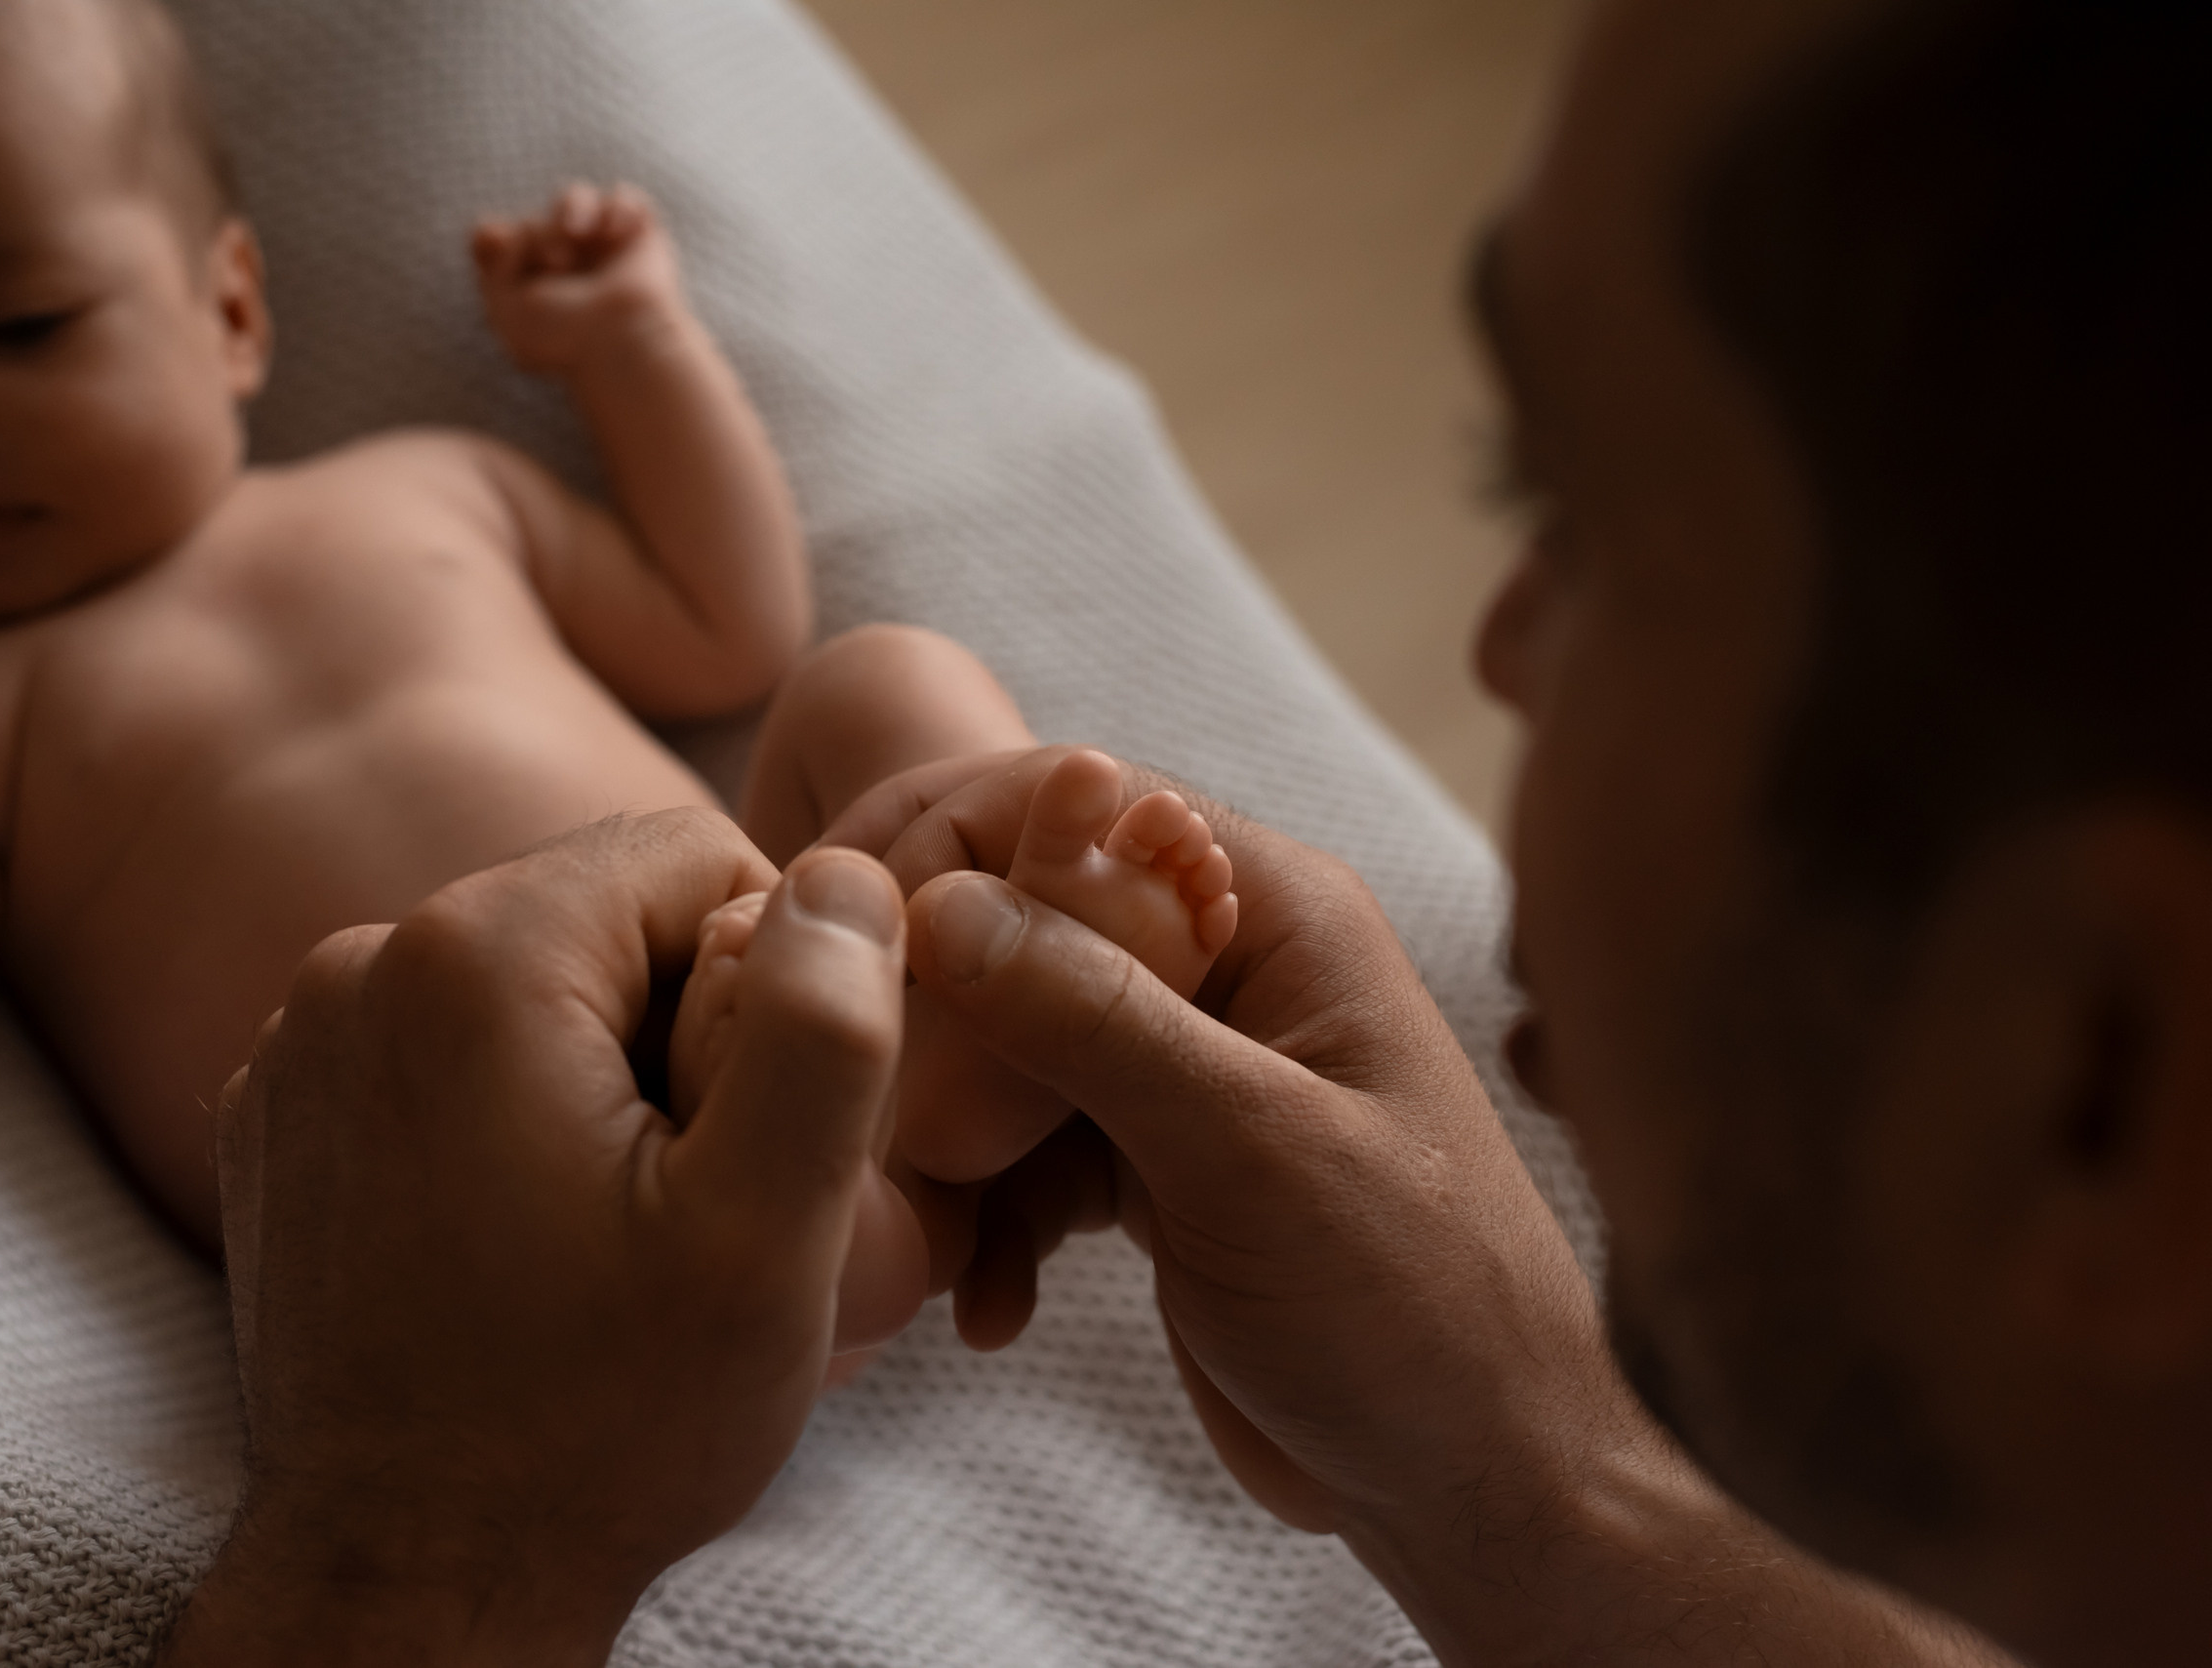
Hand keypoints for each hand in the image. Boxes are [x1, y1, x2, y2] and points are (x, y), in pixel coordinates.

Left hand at [163, 811, 907, 1664]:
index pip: (696, 854)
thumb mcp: (770, 1236)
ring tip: (605, 1231)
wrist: (410, 1581)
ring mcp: (299, 1046)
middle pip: (606, 914)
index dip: (772, 981)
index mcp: (474, 956)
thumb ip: (824, 1027)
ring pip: (530, 980)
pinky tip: (522, 1240)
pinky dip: (504, 1112)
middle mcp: (356, 967)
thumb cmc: (601, 1422)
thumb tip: (845, 877)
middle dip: (679, 1025)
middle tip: (690, 1199)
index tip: (756, 1130)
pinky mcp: (279, 1119)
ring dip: (595, 1071)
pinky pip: (443, 1047)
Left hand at [471, 181, 687, 377]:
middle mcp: (565, 269)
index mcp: (531, 289)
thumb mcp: (504, 308)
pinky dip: (620, 207)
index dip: (493, 236)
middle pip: (533, 221)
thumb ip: (491, 264)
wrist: (622, 339)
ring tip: (577, 233)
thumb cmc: (563, 334)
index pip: (499, 244)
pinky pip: (625, 198)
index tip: (496, 244)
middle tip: (556, 264)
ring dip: (571, 207)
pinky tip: (615, 233)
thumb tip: (504, 229)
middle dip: (538, 233)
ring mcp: (600, 253)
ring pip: (575, 198)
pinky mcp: (638, 240)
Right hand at [843, 755, 1930, 1663]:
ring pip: (1009, 1049)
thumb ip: (1096, 1020)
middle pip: (1024, 926)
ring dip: (952, 1141)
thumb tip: (936, 904)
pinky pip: (1029, 1152)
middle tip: (872, 1111)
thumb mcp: (1250, 1152)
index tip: (862, 952)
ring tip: (927, 1236)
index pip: (1077, 809)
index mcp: (1276, 915)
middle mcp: (1227, 969)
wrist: (1472, 1483)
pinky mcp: (1155, 1165)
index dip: (953, 856)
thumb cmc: (1413, 1307)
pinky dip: (993, 1221)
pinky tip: (987, 1307)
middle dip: (936, 1019)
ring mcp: (1186, 1069)